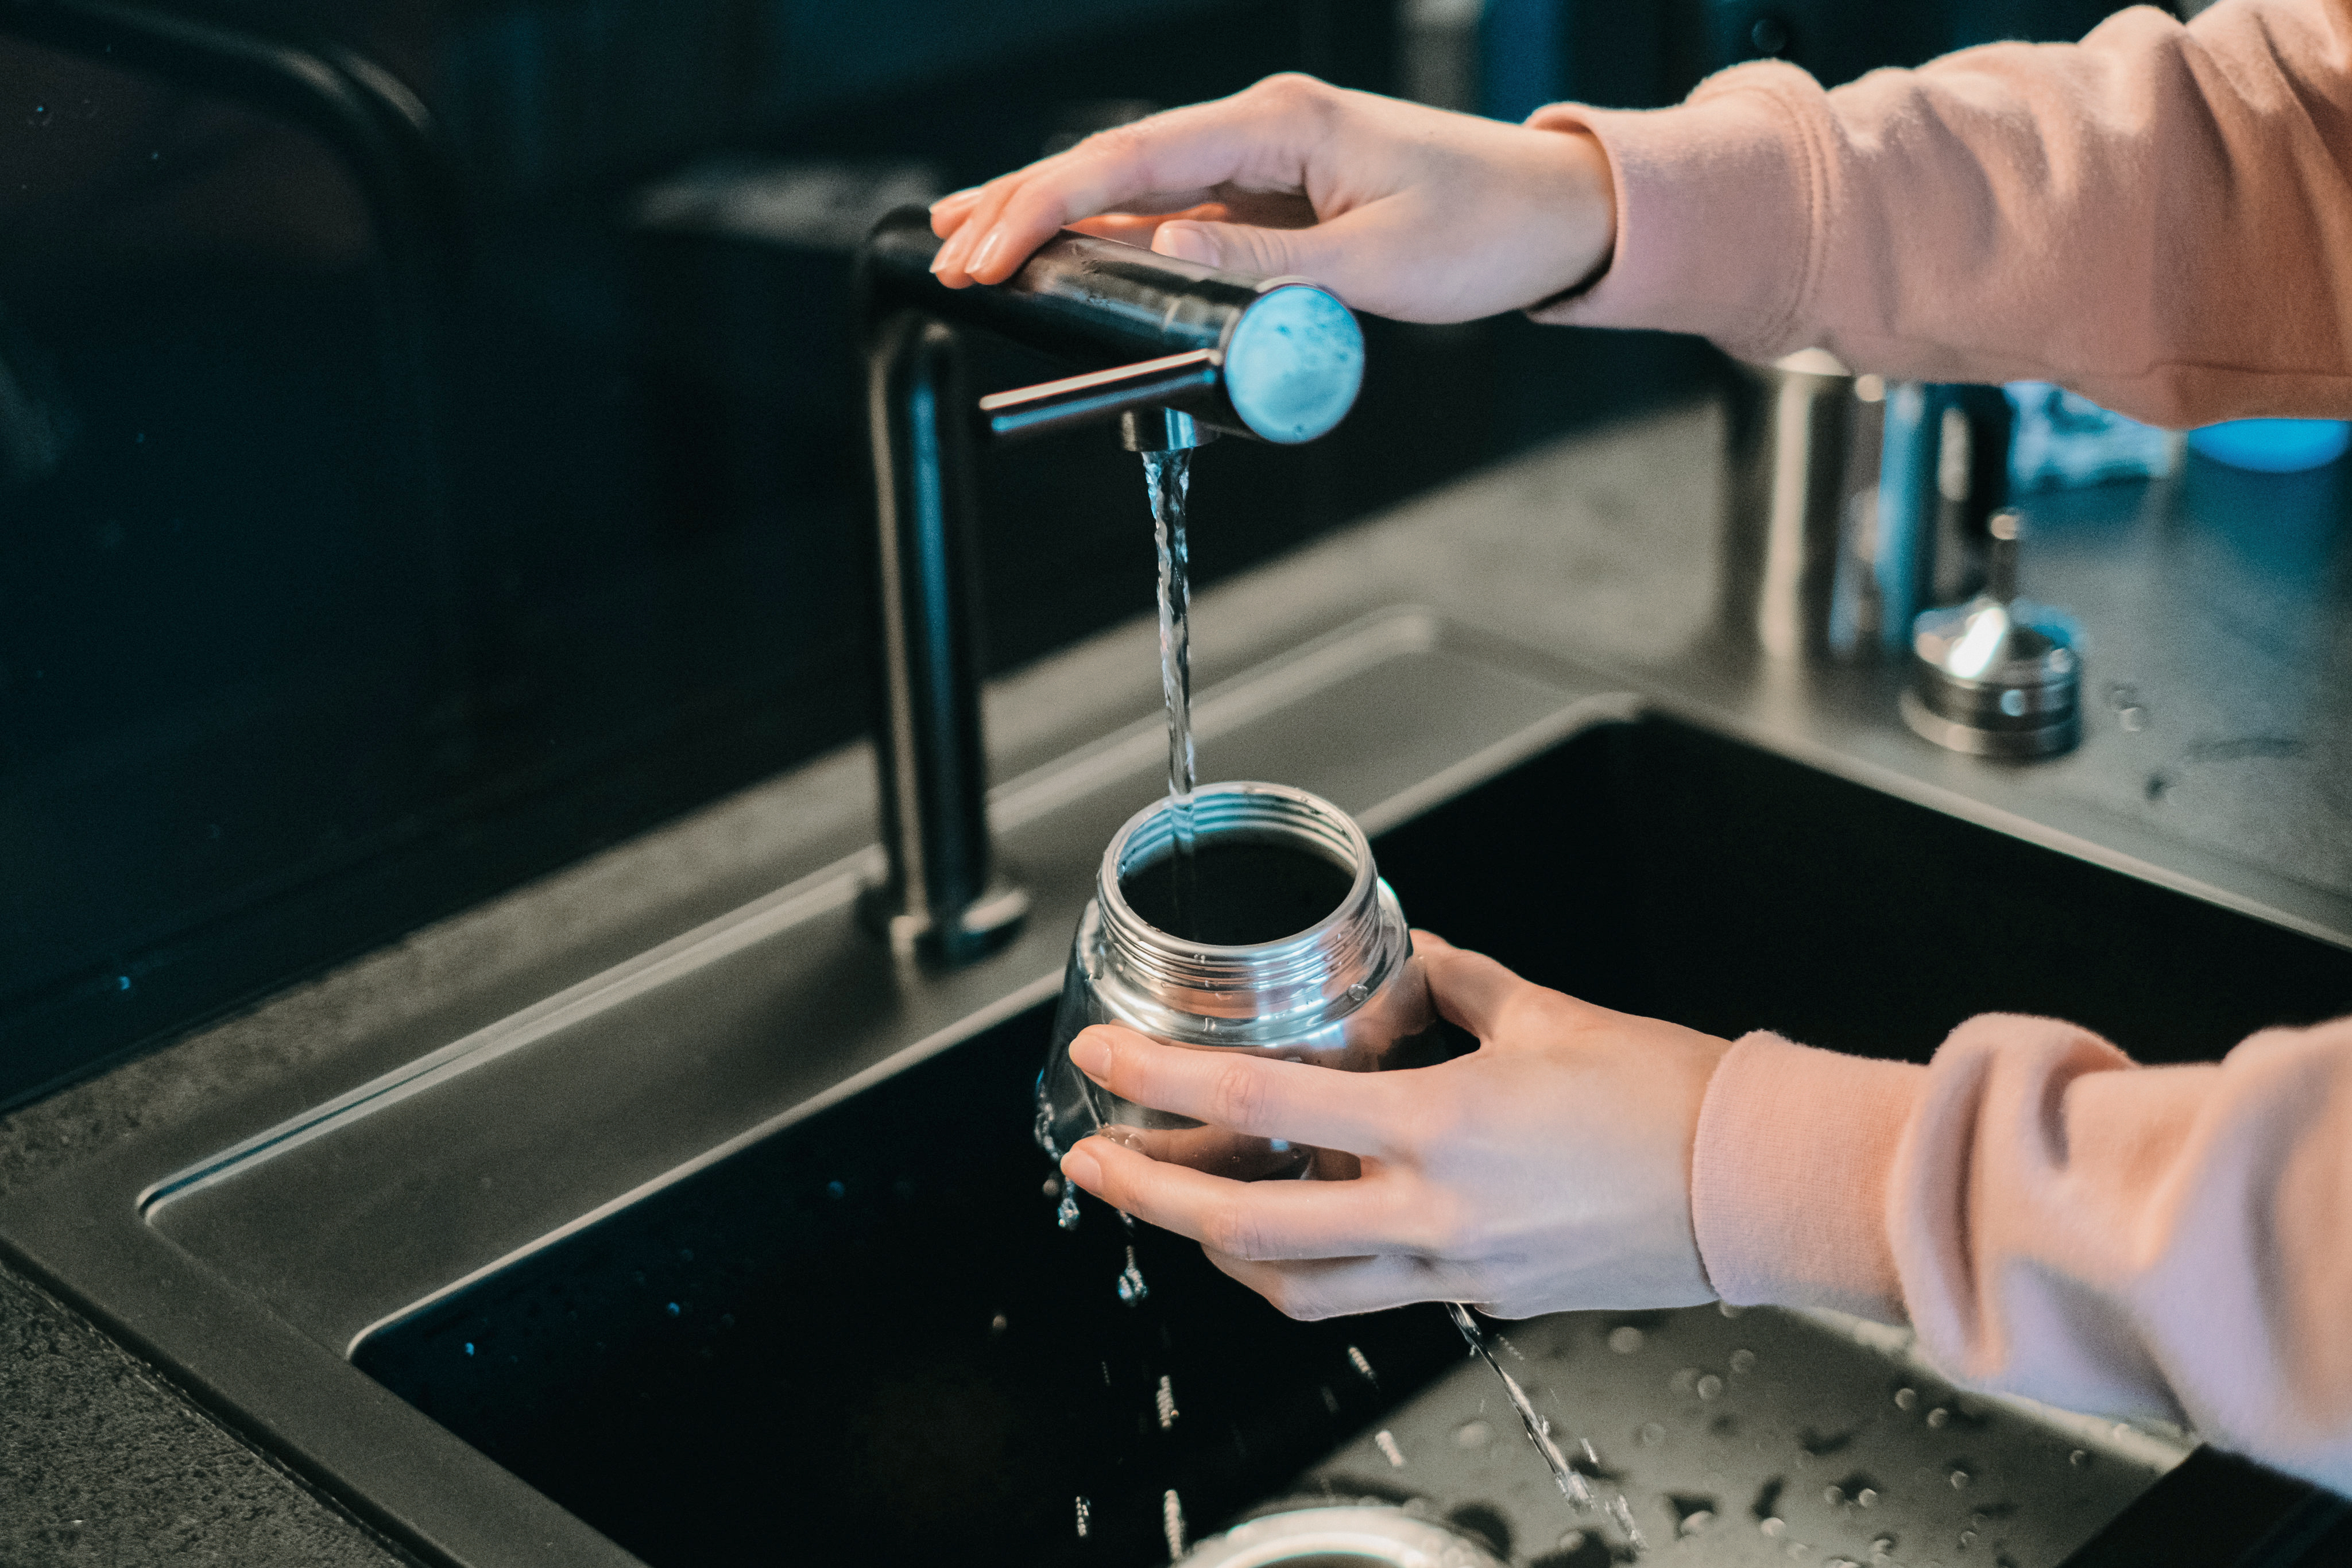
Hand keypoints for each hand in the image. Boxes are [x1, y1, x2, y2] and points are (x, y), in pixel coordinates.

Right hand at [925, 74, 1615, 323]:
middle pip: (1115, 162)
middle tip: (948, 253)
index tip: (986, 255)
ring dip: (1054, 214)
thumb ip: (1263, 267)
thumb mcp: (1378, 266)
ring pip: (1135, 184)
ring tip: (971, 239)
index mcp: (1281, 124)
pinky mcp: (1277, 193)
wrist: (1560, 213)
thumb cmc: (1487, 232)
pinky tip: (1066, 247)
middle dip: (1024, 206)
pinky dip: (1113, 230)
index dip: (1046, 209)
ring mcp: (1266, 157)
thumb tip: (1158, 252)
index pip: (1133, 162)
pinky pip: (1176, 209)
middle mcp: (1263, 126)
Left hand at [1056, 933, 1729, 1318]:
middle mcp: (1433, 1212)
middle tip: (1094, 1164)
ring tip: (1182, 1207)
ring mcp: (1455, 1267)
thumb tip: (1404, 963)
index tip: (1103, 1059)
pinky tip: (1297, 1228)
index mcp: (1440, 1125)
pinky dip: (1311, 1268)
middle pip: (1245, 1228)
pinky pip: (1368, 1295)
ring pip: (1296, 1287)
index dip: (1161, 1081)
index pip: (1260, 1105)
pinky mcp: (1483, 1295)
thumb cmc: (1668, 1096)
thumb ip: (1451, 985)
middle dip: (1149, 1197)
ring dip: (1220, 1252)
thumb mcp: (1543, 1013)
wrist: (1757, 1185)